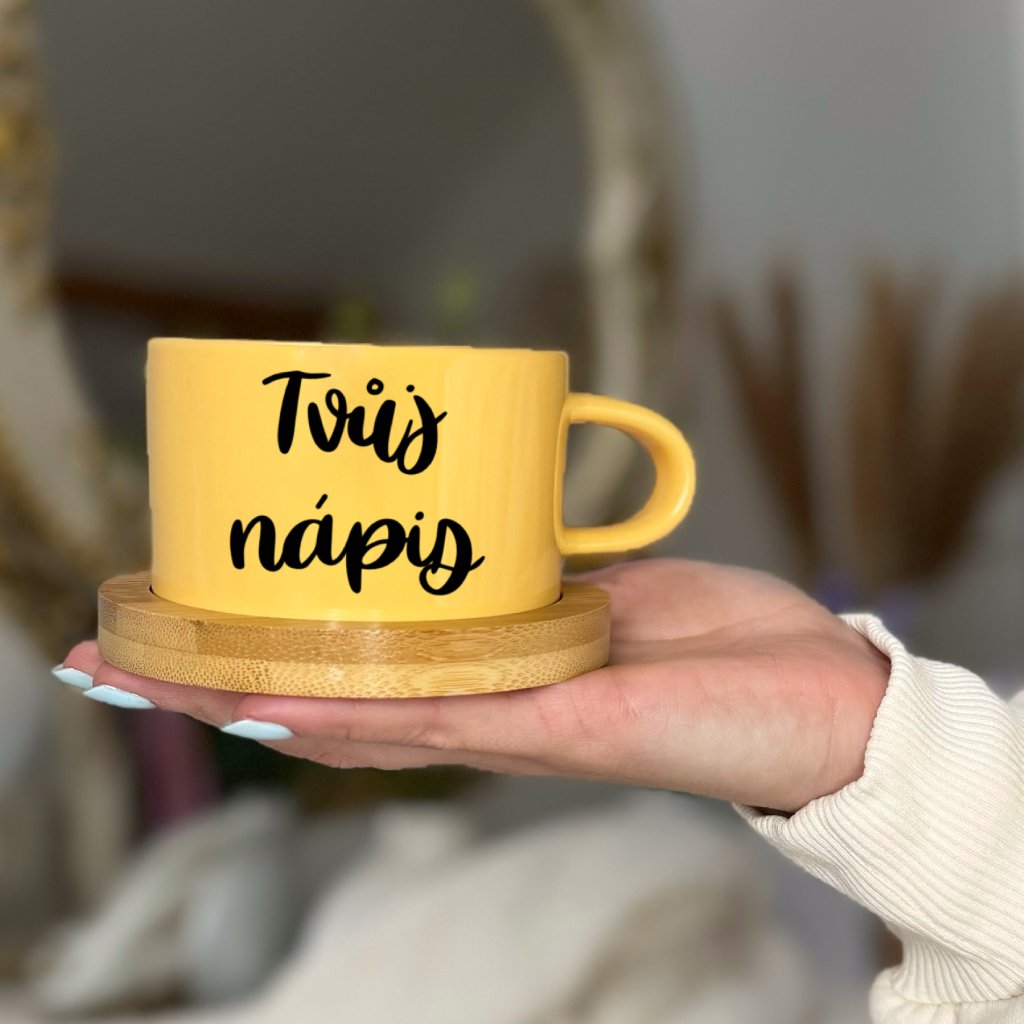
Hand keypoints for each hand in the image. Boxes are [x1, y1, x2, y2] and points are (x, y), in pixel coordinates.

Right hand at [61, 559, 889, 812]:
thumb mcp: (613, 597)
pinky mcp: (558, 731)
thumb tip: (491, 548)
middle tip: (119, 657)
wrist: (823, 697)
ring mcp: (513, 726)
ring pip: (360, 718)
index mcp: (496, 672)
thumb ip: (546, 586)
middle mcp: (485, 708)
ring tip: (162, 678)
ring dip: (259, 699)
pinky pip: (439, 721)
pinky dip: (357, 714)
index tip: (187, 626)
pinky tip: (282, 709)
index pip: (361, 670)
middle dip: (223, 679)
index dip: (269, 653)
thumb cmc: (725, 646)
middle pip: (333, 700)